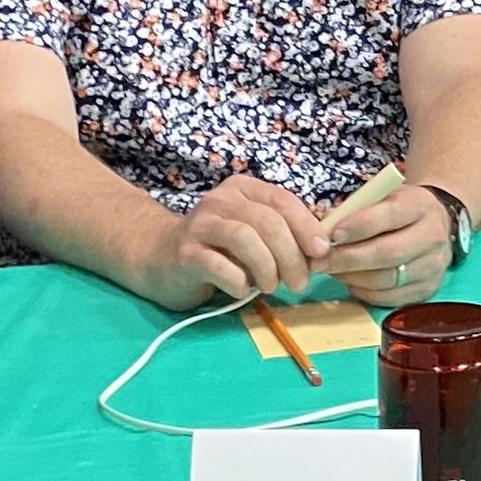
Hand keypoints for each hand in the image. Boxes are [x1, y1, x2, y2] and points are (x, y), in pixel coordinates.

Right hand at [164, 175, 329, 302]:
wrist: (160, 259)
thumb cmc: (217, 249)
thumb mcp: (252, 232)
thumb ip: (282, 235)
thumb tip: (320, 252)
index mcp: (243, 189)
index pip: (282, 200)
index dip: (307, 226)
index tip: (321, 252)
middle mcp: (221, 200)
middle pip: (268, 222)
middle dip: (291, 255)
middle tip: (299, 282)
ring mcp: (200, 225)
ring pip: (245, 239)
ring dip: (267, 268)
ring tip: (271, 287)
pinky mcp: (185, 253)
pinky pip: (219, 266)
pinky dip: (239, 282)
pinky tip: (242, 291)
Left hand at [319, 184, 454, 306]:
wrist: (435, 224)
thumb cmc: (398, 209)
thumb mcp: (383, 196)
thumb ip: (357, 208)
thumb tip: (322, 229)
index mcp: (420, 205)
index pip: (390, 215)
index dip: (359, 226)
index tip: (332, 234)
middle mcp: (432, 236)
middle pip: (387, 253)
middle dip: (347, 259)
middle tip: (319, 261)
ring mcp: (433, 266)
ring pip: (386, 279)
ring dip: (352, 277)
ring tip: (331, 270)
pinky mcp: (427, 289)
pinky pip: (389, 297)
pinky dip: (364, 291)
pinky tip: (350, 281)